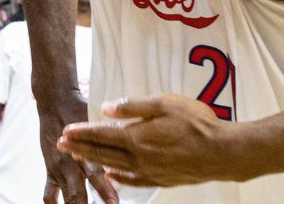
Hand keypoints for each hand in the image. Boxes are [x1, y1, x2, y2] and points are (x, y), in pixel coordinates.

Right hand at [40, 94, 116, 203]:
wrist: (55, 101)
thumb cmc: (81, 108)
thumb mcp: (100, 120)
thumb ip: (116, 135)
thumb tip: (139, 141)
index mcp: (87, 150)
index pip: (97, 176)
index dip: (106, 192)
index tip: (114, 203)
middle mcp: (73, 163)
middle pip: (79, 193)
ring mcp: (60, 168)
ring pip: (67, 195)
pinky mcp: (50, 170)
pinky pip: (48, 193)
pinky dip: (53, 202)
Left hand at [59, 94, 238, 187]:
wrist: (222, 152)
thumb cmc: (197, 123)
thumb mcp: (164, 103)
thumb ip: (133, 106)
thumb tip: (107, 107)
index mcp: (137, 137)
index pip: (101, 134)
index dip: (82, 132)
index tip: (65, 131)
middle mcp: (138, 158)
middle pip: (102, 153)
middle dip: (80, 148)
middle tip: (61, 145)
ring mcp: (149, 172)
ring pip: (114, 167)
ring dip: (94, 161)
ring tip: (79, 158)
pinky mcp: (161, 180)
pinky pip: (132, 180)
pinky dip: (118, 178)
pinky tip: (111, 175)